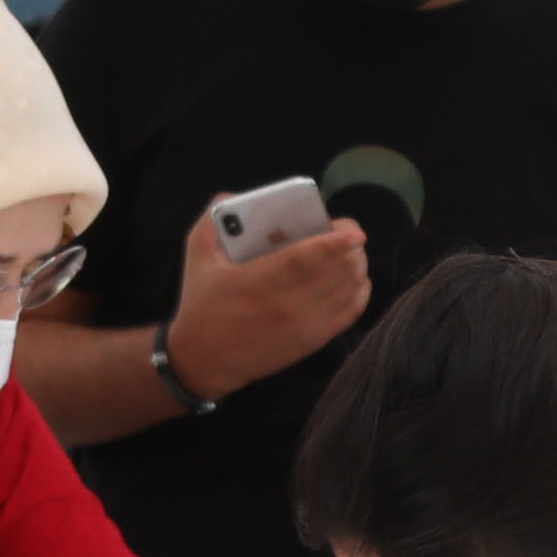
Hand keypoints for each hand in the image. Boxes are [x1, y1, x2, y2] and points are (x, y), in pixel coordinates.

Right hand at [168, 199, 373, 400]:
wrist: (204, 359)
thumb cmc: (202, 304)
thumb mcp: (197, 256)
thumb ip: (212, 221)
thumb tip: (233, 198)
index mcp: (259, 281)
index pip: (308, 258)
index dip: (336, 243)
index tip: (353, 231)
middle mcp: (287, 305)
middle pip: (338, 271)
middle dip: (351, 248)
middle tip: (344, 233)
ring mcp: (304, 325)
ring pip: (349, 289)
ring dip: (357, 266)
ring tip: (350, 252)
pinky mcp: (313, 340)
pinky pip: (351, 312)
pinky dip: (360, 291)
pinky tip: (355, 278)